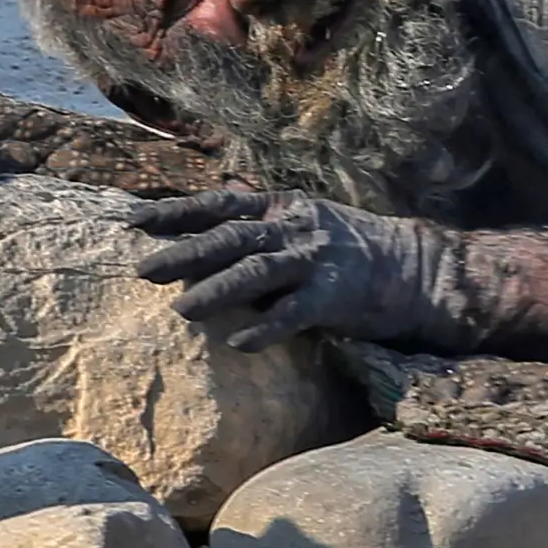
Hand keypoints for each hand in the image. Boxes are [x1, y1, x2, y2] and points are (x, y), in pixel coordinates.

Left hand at [129, 190, 468, 350]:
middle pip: (231, 237)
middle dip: (185, 252)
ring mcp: (315, 260)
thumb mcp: (299, 220)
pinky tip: (240, 342)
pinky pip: (295, 313)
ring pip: (258, 271)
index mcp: (279, 207)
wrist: (413, 268)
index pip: (218, 205)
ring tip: (182, 310)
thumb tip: (203, 217)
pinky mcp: (335, 295)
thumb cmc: (345, 249)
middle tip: (143, 270)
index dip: (175, 212)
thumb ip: (256, 220)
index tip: (133, 221)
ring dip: (218, 290)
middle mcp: (293, 228)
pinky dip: (267, 327)